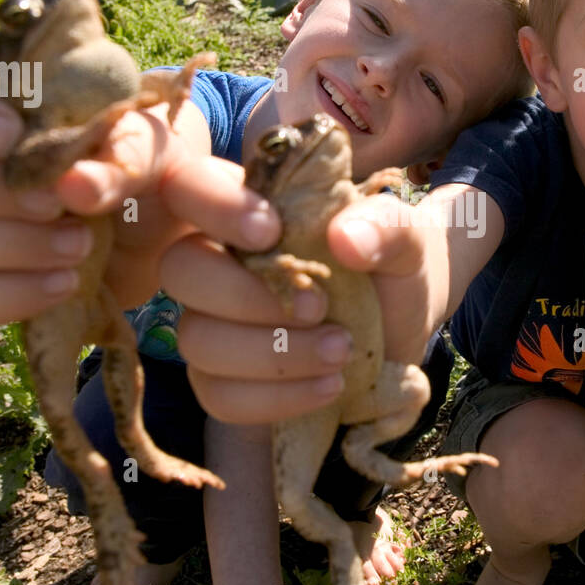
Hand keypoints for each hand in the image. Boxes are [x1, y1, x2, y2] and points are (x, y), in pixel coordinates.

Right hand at [0, 42, 206, 327]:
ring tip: (80, 245)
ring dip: (1, 243)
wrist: (168, 231)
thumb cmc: (144, 163)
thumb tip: (76, 187)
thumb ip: (125, 153)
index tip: (11, 135)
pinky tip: (63, 284)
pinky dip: (5, 295)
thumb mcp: (154, 144)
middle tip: (53, 203)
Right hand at [160, 178, 435, 424]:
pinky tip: (328, 386)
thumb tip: (345, 238)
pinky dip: (275, 398)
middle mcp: (216, 259)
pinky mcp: (221, 379)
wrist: (404, 330)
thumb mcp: (404, 240)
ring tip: (340, 352)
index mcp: (247, 206)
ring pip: (198, 340)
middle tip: (319, 308)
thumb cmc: (390, 268)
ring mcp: (211, 322)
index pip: (189, 186)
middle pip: (179, 268)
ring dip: (273, 354)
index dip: (212, 205)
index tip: (271, 232)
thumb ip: (383, 227)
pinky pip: (217, 396)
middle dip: (248, 296)